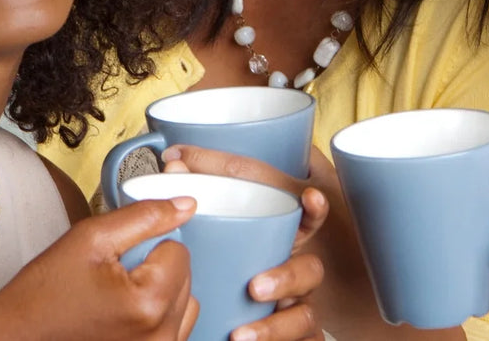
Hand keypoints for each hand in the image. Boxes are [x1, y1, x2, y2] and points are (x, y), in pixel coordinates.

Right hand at [0, 197, 198, 340]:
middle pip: (184, 275)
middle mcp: (162, 335)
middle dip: (153, 267)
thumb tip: (186, 204)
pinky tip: (121, 313)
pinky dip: (156, 314)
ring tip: (116, 295)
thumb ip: (144, 216)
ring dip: (159, 290)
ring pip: (184, 301)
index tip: (115, 257)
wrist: (16, 338)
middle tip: (110, 276)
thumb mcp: (90, 239)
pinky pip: (174, 326)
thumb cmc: (43, 295)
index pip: (178, 249)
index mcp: (149, 303)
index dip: (145, 244)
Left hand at [162, 145, 327, 339]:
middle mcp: (295, 275)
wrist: (223, 324)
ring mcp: (298, 309)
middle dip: (286, 277)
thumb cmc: (224, 272)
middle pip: (310, 269)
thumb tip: (174, 164)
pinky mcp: (298, 338)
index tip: (310, 198)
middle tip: (254, 286)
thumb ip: (200, 200)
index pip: (305, 222)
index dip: (314, 209)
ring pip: (306, 315)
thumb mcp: (214, 238)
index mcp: (280, 245)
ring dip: (277, 326)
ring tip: (242, 334)